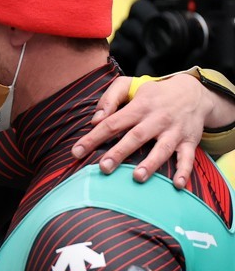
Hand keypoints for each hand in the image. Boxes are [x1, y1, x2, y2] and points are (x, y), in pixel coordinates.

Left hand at [72, 74, 206, 188]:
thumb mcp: (129, 85)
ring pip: (162, 149)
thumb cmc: (152, 93)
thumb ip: (109, 98)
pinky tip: (177, 185)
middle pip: (136, 137)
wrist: (193, 92)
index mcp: (139, 107)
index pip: (112, 123)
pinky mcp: (190, 141)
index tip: (76, 152)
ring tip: (137, 177)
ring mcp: (174, 131)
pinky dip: (184, 171)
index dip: (93, 137)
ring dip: (151, 163)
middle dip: (119, 152)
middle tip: (103, 168)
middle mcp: (156, 119)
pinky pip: (188, 157)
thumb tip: (95, 120)